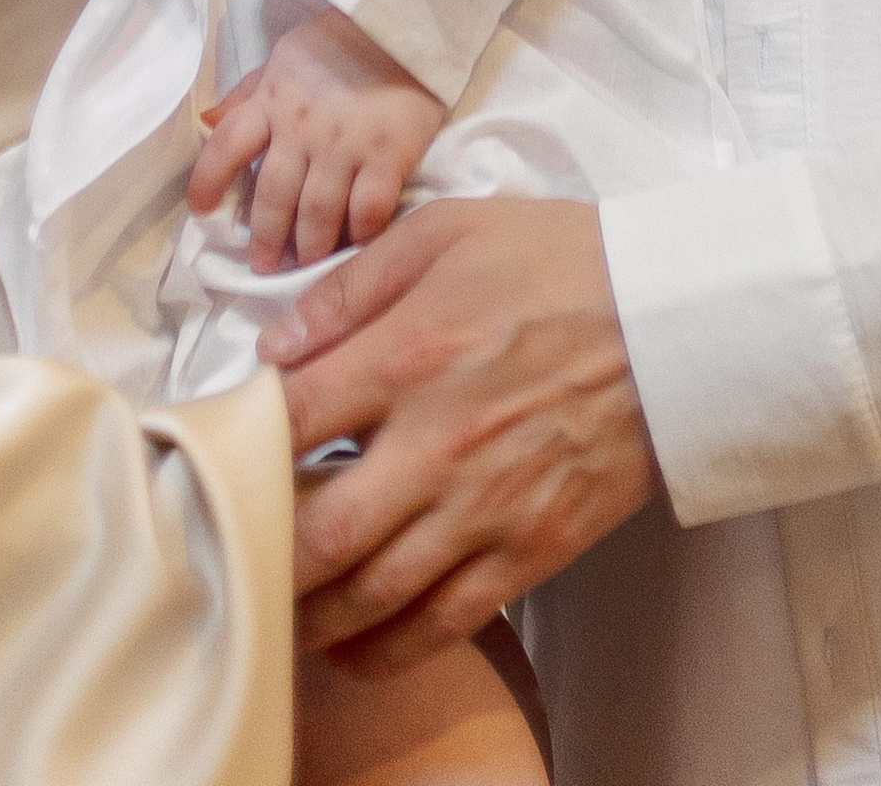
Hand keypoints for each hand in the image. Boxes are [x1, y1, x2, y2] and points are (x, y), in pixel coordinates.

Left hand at [186, 8, 447, 270]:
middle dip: (265, 238)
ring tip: (304, 266)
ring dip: (308, 247)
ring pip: (318, 212)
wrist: (405, 21)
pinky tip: (355, 247)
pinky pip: (369, 209)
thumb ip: (251, 93)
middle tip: (263, 266)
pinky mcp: (390, 153)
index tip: (199, 211)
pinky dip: (359, 235)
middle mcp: (303, 125)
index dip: (207, 180)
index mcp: (273, 97)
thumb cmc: (341, 42)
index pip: (227, 144)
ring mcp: (347, 142)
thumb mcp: (286, 55)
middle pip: (273, 195)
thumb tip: (208, 119)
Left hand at [261, 197, 658, 670]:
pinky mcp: (530, 549)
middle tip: (227, 552)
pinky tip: (351, 649)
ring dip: (309, 614)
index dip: (233, 440)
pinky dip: (387, 649)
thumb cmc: (561, 262)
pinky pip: (444, 623)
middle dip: (259, 552)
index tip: (205, 453)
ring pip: (371, 594)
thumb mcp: (446, 231)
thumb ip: (352, 286)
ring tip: (272, 611)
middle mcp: (435, 443)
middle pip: (316, 531)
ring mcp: (485, 507)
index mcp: (409, 355)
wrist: (675, 319)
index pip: (289, 419)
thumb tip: (276, 344)